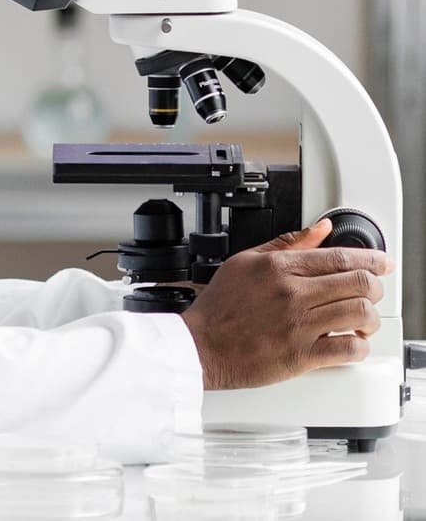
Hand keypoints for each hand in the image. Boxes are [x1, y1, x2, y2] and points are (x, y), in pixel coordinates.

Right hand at [179, 217, 390, 390]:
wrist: (200, 346)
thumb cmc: (220, 307)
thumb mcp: (245, 262)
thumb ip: (287, 244)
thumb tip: (321, 228)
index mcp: (278, 268)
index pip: (340, 256)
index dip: (372, 258)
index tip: (382, 263)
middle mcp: (291, 294)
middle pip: (360, 283)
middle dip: (375, 287)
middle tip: (371, 291)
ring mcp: (298, 325)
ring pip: (361, 313)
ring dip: (370, 317)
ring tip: (362, 319)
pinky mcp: (301, 355)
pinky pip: (349, 348)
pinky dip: (360, 345)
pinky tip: (351, 341)